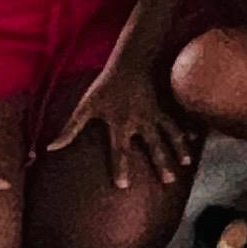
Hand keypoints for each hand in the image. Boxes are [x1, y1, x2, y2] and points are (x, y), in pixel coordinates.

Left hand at [43, 63, 191, 189]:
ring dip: (178, 149)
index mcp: (121, 124)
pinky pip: (177, 120)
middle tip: (168, 181)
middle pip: (153, 146)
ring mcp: (155, 113)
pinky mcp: (164, 105)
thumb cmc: (105, 85)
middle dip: (161, 164)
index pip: (120, 151)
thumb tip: (51, 147)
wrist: (129, 61)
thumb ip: (71, 129)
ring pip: (170, 134)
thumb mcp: (85, 106)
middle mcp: (141, 122)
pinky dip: (187, 130)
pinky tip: (195, 139)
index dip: (121, 168)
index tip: (124, 185)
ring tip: (186, 164)